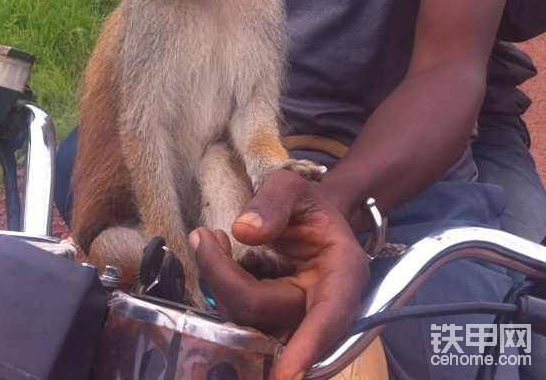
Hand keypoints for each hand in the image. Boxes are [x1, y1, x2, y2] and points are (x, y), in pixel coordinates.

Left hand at [189, 169, 368, 379]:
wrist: (309, 220)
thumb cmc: (305, 205)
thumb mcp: (293, 186)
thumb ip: (273, 201)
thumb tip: (244, 231)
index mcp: (343, 271)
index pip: (329, 315)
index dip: (309, 346)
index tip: (286, 376)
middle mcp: (324, 304)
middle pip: (269, 313)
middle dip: (226, 279)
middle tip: (203, 237)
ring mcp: (297, 320)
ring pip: (248, 322)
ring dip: (219, 284)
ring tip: (209, 241)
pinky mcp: (273, 324)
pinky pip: (240, 319)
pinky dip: (221, 292)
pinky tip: (216, 258)